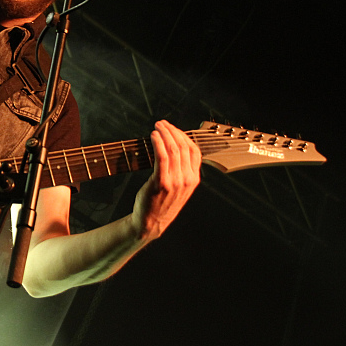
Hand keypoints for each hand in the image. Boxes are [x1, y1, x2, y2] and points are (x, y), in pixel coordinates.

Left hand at [131, 120, 201, 240]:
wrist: (151, 222)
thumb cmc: (161, 202)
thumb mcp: (178, 188)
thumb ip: (181, 171)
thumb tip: (175, 148)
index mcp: (193, 179)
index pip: (194, 151)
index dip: (183, 136)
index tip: (172, 128)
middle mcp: (187, 179)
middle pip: (184, 147)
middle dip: (172, 131)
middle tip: (162, 123)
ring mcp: (175, 181)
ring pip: (173, 150)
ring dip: (164, 134)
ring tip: (157, 127)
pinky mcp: (161, 182)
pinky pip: (162, 157)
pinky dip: (158, 143)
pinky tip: (153, 136)